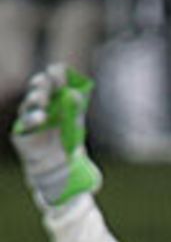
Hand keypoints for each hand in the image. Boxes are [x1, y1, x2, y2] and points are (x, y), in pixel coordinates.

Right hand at [10, 64, 101, 209]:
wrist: (60, 170)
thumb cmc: (68, 143)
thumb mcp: (76, 125)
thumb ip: (76, 109)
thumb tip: (75, 93)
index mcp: (55, 98)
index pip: (54, 80)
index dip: (56, 74)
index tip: (59, 71)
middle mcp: (41, 105)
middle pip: (39, 88)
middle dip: (43, 83)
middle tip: (48, 81)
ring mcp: (29, 117)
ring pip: (30, 103)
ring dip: (36, 98)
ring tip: (42, 99)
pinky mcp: (22, 132)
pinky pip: (25, 122)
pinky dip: (33, 119)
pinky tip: (41, 117)